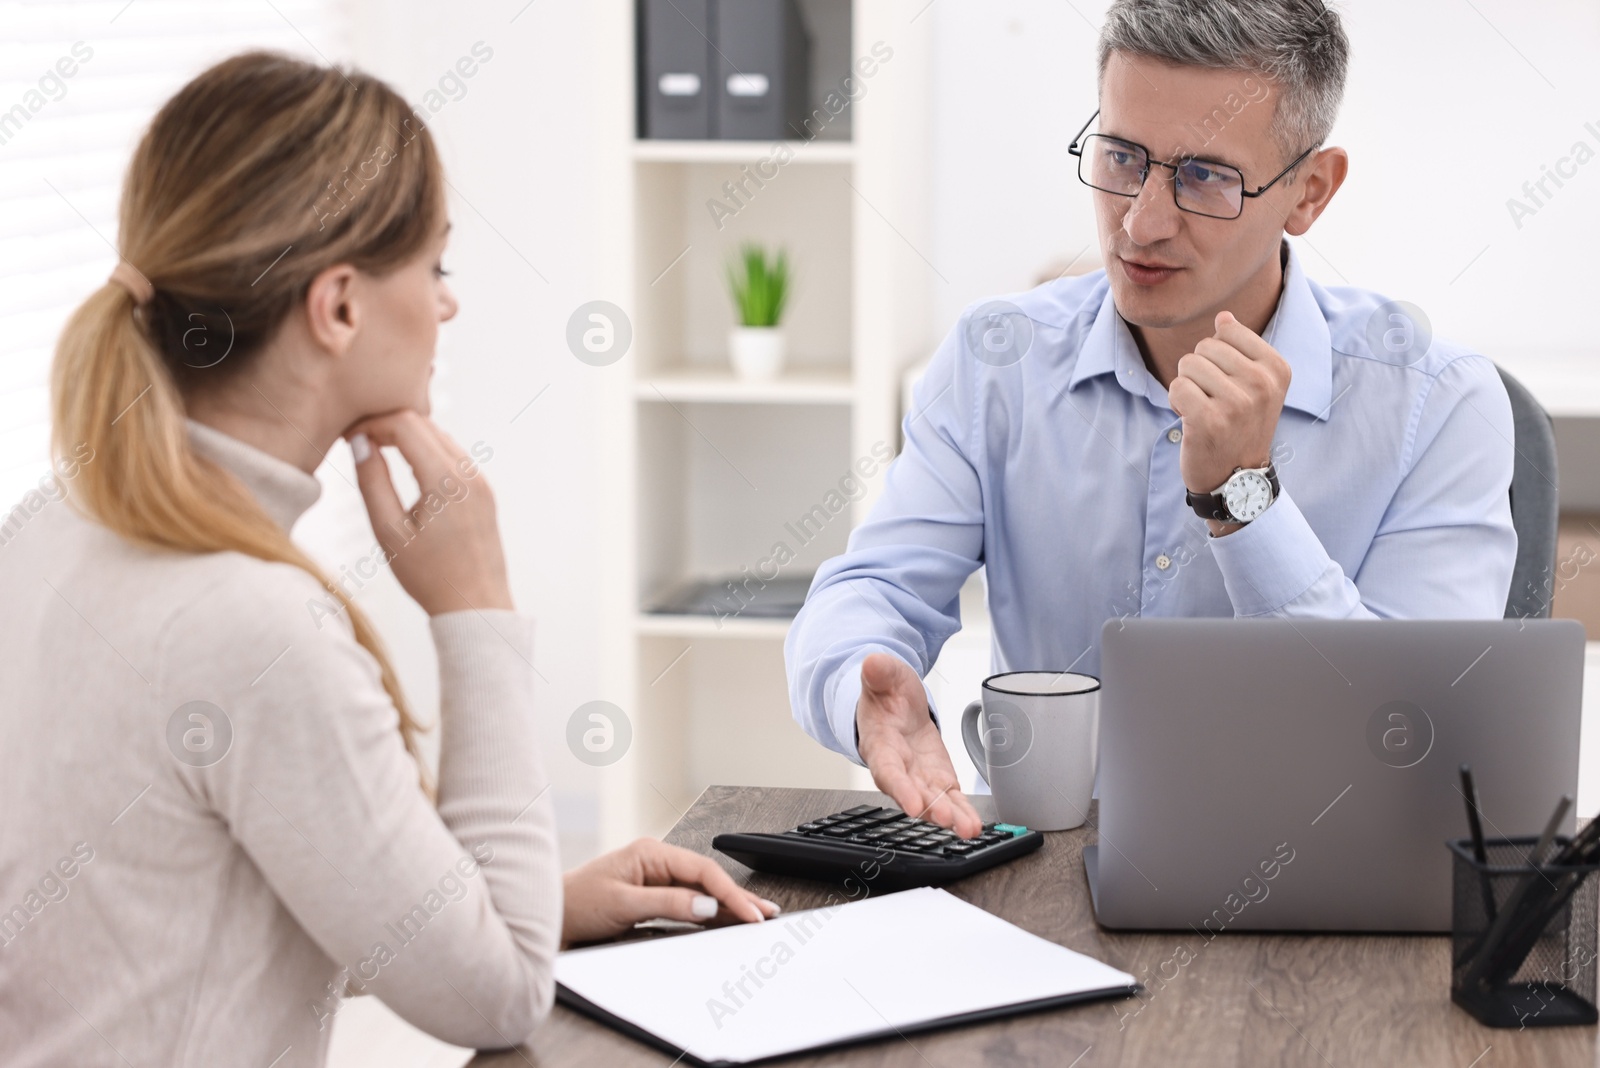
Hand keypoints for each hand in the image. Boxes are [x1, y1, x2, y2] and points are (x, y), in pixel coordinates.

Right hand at [346, 410, 512, 615]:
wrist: (476, 605)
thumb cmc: (429, 575)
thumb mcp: (388, 530)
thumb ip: (372, 481)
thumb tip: (359, 442)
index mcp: (446, 479)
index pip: (405, 424)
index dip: (372, 422)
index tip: (348, 436)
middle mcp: (469, 472)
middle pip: (424, 423)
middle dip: (388, 424)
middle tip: (357, 440)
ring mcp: (481, 481)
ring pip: (440, 437)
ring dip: (408, 436)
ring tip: (377, 451)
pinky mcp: (485, 491)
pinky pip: (454, 457)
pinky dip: (428, 452)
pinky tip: (407, 468)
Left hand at [561, 838, 779, 947]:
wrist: (547, 916)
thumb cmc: (576, 904)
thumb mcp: (623, 904)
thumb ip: (668, 902)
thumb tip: (707, 904)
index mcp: (651, 852)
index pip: (702, 870)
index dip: (730, 893)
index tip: (749, 913)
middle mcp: (656, 861)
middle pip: (707, 878)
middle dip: (738, 896)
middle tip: (766, 915)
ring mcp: (655, 877)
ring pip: (701, 889)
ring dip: (727, 904)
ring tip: (754, 918)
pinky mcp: (652, 895)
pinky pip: (689, 901)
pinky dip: (709, 911)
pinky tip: (725, 919)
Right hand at [855, 653, 983, 838]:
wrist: (895, 706)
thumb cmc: (885, 695)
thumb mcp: (884, 676)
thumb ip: (879, 672)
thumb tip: (872, 662)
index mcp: (880, 745)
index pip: (887, 769)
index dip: (899, 787)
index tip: (912, 803)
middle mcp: (898, 768)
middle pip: (913, 793)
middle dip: (930, 808)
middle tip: (946, 819)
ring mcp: (919, 777)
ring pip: (934, 801)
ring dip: (950, 816)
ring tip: (968, 829)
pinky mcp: (938, 779)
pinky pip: (951, 799)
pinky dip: (962, 813)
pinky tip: (974, 826)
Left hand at [1169, 310, 1291, 503]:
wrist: (1236, 478)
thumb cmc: (1240, 425)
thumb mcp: (1255, 384)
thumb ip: (1241, 348)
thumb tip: (1224, 316)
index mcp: (1277, 369)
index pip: (1228, 330)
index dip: (1217, 355)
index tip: (1230, 383)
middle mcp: (1262, 384)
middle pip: (1205, 346)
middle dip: (1200, 371)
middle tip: (1215, 401)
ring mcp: (1237, 403)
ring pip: (1187, 365)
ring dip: (1187, 388)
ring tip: (1205, 411)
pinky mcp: (1209, 420)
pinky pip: (1176, 387)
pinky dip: (1176, 403)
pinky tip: (1191, 421)